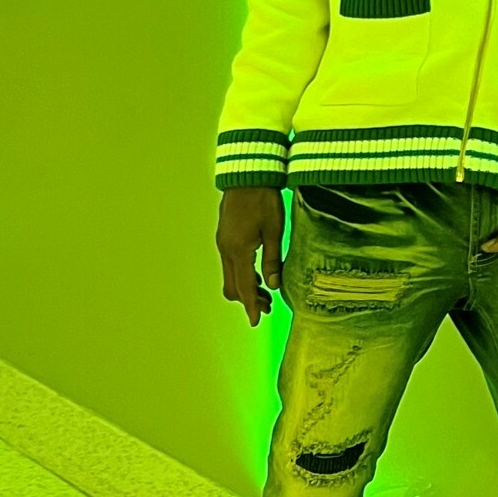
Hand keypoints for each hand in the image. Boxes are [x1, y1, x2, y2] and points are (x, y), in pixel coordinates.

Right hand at [217, 187, 285, 325]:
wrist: (247, 175)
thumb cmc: (264, 199)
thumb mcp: (274, 230)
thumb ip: (272, 259)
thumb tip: (273, 286)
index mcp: (239, 250)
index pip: (244, 287)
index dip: (251, 306)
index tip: (256, 322)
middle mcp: (226, 249)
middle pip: (233, 286)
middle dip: (248, 300)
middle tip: (268, 306)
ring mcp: (223, 243)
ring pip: (230, 276)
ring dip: (245, 287)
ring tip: (265, 294)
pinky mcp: (224, 237)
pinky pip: (230, 264)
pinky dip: (241, 274)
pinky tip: (257, 275)